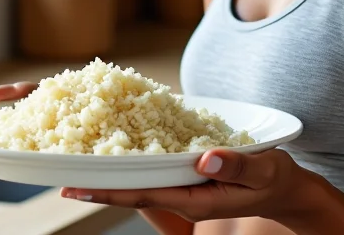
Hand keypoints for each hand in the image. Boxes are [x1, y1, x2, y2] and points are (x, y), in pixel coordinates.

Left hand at [59, 148, 314, 222]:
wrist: (283, 187)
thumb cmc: (275, 179)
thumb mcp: (264, 170)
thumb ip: (238, 164)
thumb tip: (205, 157)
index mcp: (196, 197)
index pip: (143, 194)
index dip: (108, 190)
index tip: (76, 187)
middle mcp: (182, 193)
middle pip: (133, 189)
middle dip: (98, 183)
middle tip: (59, 176)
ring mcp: (183, 184)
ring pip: (140, 178)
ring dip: (111, 170)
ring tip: (76, 160)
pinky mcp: (186, 172)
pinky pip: (154, 167)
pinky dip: (132, 158)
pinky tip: (115, 146)